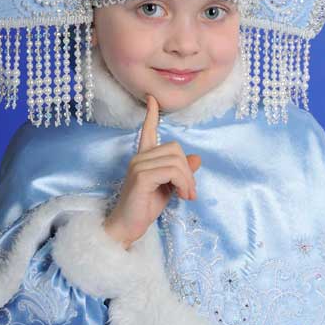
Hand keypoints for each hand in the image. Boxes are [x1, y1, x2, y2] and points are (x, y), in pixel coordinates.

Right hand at [103, 93, 201, 248]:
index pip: (148, 131)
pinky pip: (171, 172)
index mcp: (144, 158)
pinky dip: (183, 183)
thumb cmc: (145, 207)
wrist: (128, 226)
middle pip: (175, 149)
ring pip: (176, 161)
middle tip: (190, 191)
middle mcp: (139, 158)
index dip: (152, 115)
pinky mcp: (141, 177)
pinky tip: (182, 195)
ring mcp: (138, 165)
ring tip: (187, 196)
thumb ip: (181, 173)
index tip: (153, 98)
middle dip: (188, 171)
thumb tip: (196, 158)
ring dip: (188, 180)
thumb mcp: (169, 188)